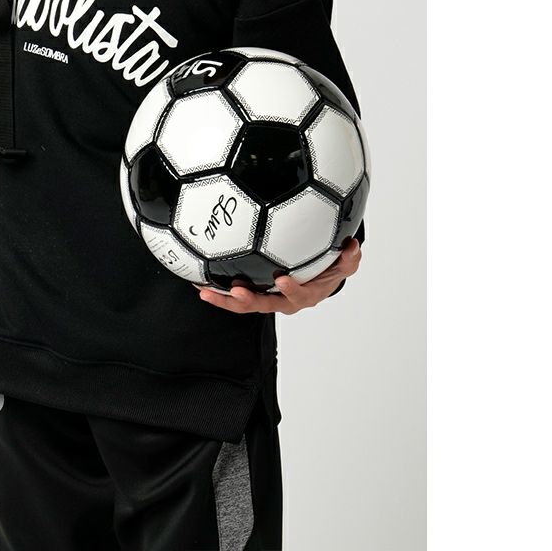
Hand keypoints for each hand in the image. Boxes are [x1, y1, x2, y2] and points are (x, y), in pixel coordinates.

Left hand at [199, 238, 361, 314]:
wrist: (315, 281)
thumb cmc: (326, 271)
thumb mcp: (342, 265)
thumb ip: (348, 259)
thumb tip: (353, 246)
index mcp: (303, 295)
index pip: (297, 294)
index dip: (291, 288)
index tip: (283, 278)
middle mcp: (281, 301)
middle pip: (263, 304)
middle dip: (248, 300)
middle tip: (236, 291)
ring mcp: (264, 298)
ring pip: (243, 303)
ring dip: (224, 299)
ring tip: (205, 291)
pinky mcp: (251, 293)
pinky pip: (232, 296)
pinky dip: (218, 291)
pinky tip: (198, 282)